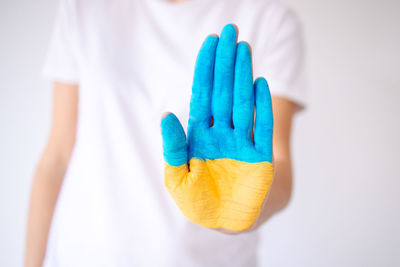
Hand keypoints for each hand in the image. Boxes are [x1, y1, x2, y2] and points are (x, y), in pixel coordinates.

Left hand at [161, 24, 273, 231]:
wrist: (229, 222)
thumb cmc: (199, 202)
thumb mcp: (177, 178)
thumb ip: (172, 147)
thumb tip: (166, 113)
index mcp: (199, 136)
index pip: (202, 95)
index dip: (205, 70)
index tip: (210, 43)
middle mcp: (221, 133)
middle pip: (223, 91)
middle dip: (225, 62)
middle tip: (230, 31)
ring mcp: (242, 142)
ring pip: (242, 101)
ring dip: (243, 75)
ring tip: (244, 48)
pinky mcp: (261, 156)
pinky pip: (262, 126)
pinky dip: (261, 105)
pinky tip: (259, 82)